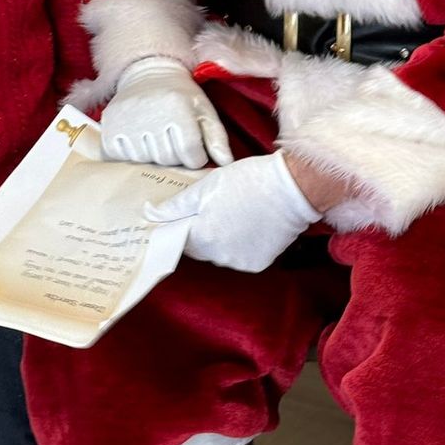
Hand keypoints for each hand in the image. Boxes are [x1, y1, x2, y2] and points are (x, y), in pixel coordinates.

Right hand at [102, 55, 233, 169]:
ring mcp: (127, 122)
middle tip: (173, 140)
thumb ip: (217, 138)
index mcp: (179, 110)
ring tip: (155, 137)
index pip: (191, 155)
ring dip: (152, 156)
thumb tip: (225, 163)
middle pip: (167, 160)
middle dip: (174, 157)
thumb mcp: (204, 110)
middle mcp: (151, 115)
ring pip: (144, 161)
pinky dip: (129, 154)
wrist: (148, 73)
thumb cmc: (181, 96)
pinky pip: (120, 157)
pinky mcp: (109, 127)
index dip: (195, 157)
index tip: (193, 148)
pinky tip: (137, 139)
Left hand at [145, 151, 319, 271]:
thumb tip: (150, 214)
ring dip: (220, 238)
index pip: (177, 239)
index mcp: (201, 237)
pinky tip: (249, 224)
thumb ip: (176, 205)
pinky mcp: (258, 264)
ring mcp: (239, 262)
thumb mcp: (206, 186)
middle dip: (200, 230)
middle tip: (213, 207)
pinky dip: (239, 245)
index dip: (179, 225)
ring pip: (218, 253)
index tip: (184, 214)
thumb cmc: (248, 181)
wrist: (294, 188)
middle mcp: (218, 257)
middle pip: (198, 248)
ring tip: (234, 213)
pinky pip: (239, 257)